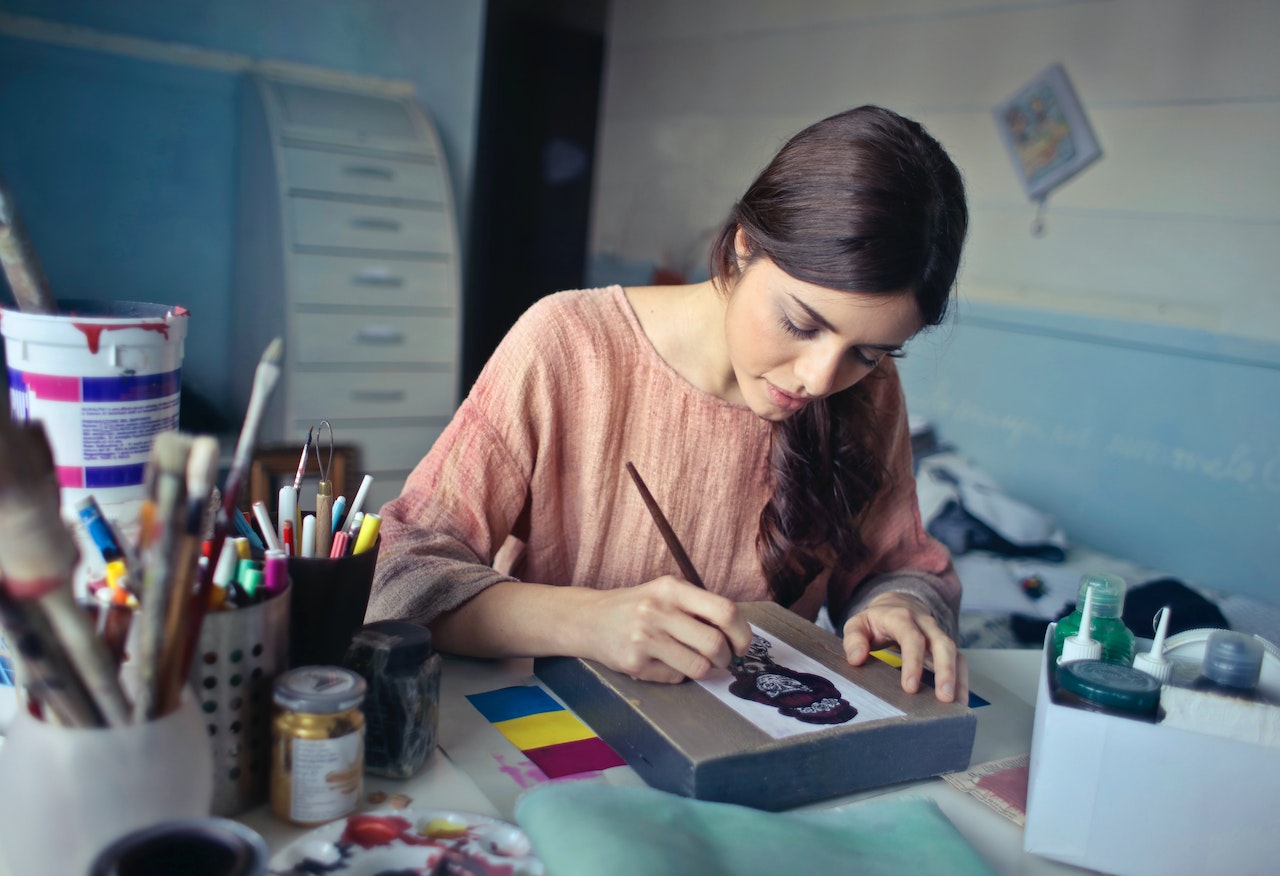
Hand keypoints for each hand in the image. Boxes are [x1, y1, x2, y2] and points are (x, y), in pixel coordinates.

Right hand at [581, 576, 751, 683]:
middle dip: (727, 659)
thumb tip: (740, 636)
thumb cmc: (637, 606)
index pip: (725, 610)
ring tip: (697, 662)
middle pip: (715, 644)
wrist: (588, 619)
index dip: (742, 633)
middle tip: (723, 660)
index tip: (742, 645)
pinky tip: (665, 662)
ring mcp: (644, 638)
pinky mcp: (634, 663)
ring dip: (706, 670)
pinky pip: (675, 677)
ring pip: (699, 667)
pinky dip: (678, 674)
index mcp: (672, 588)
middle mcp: (657, 610)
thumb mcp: (666, 593)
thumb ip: (699, 607)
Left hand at [841, 592, 967, 703]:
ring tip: (957, 705)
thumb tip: (857, 659)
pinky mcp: (945, 646)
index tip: (910, 688)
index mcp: (901, 617)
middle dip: (945, 671)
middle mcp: (925, 624)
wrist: (897, 604)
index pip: (911, 638)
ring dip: (958, 678)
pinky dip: (962, 680)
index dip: (913, 662)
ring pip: (955, 652)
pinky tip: (960, 701)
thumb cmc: (875, 620)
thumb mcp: (857, 624)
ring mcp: (938, 634)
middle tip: (944, 698)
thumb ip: (854, 640)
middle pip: (942, 644)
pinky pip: (960, 661)